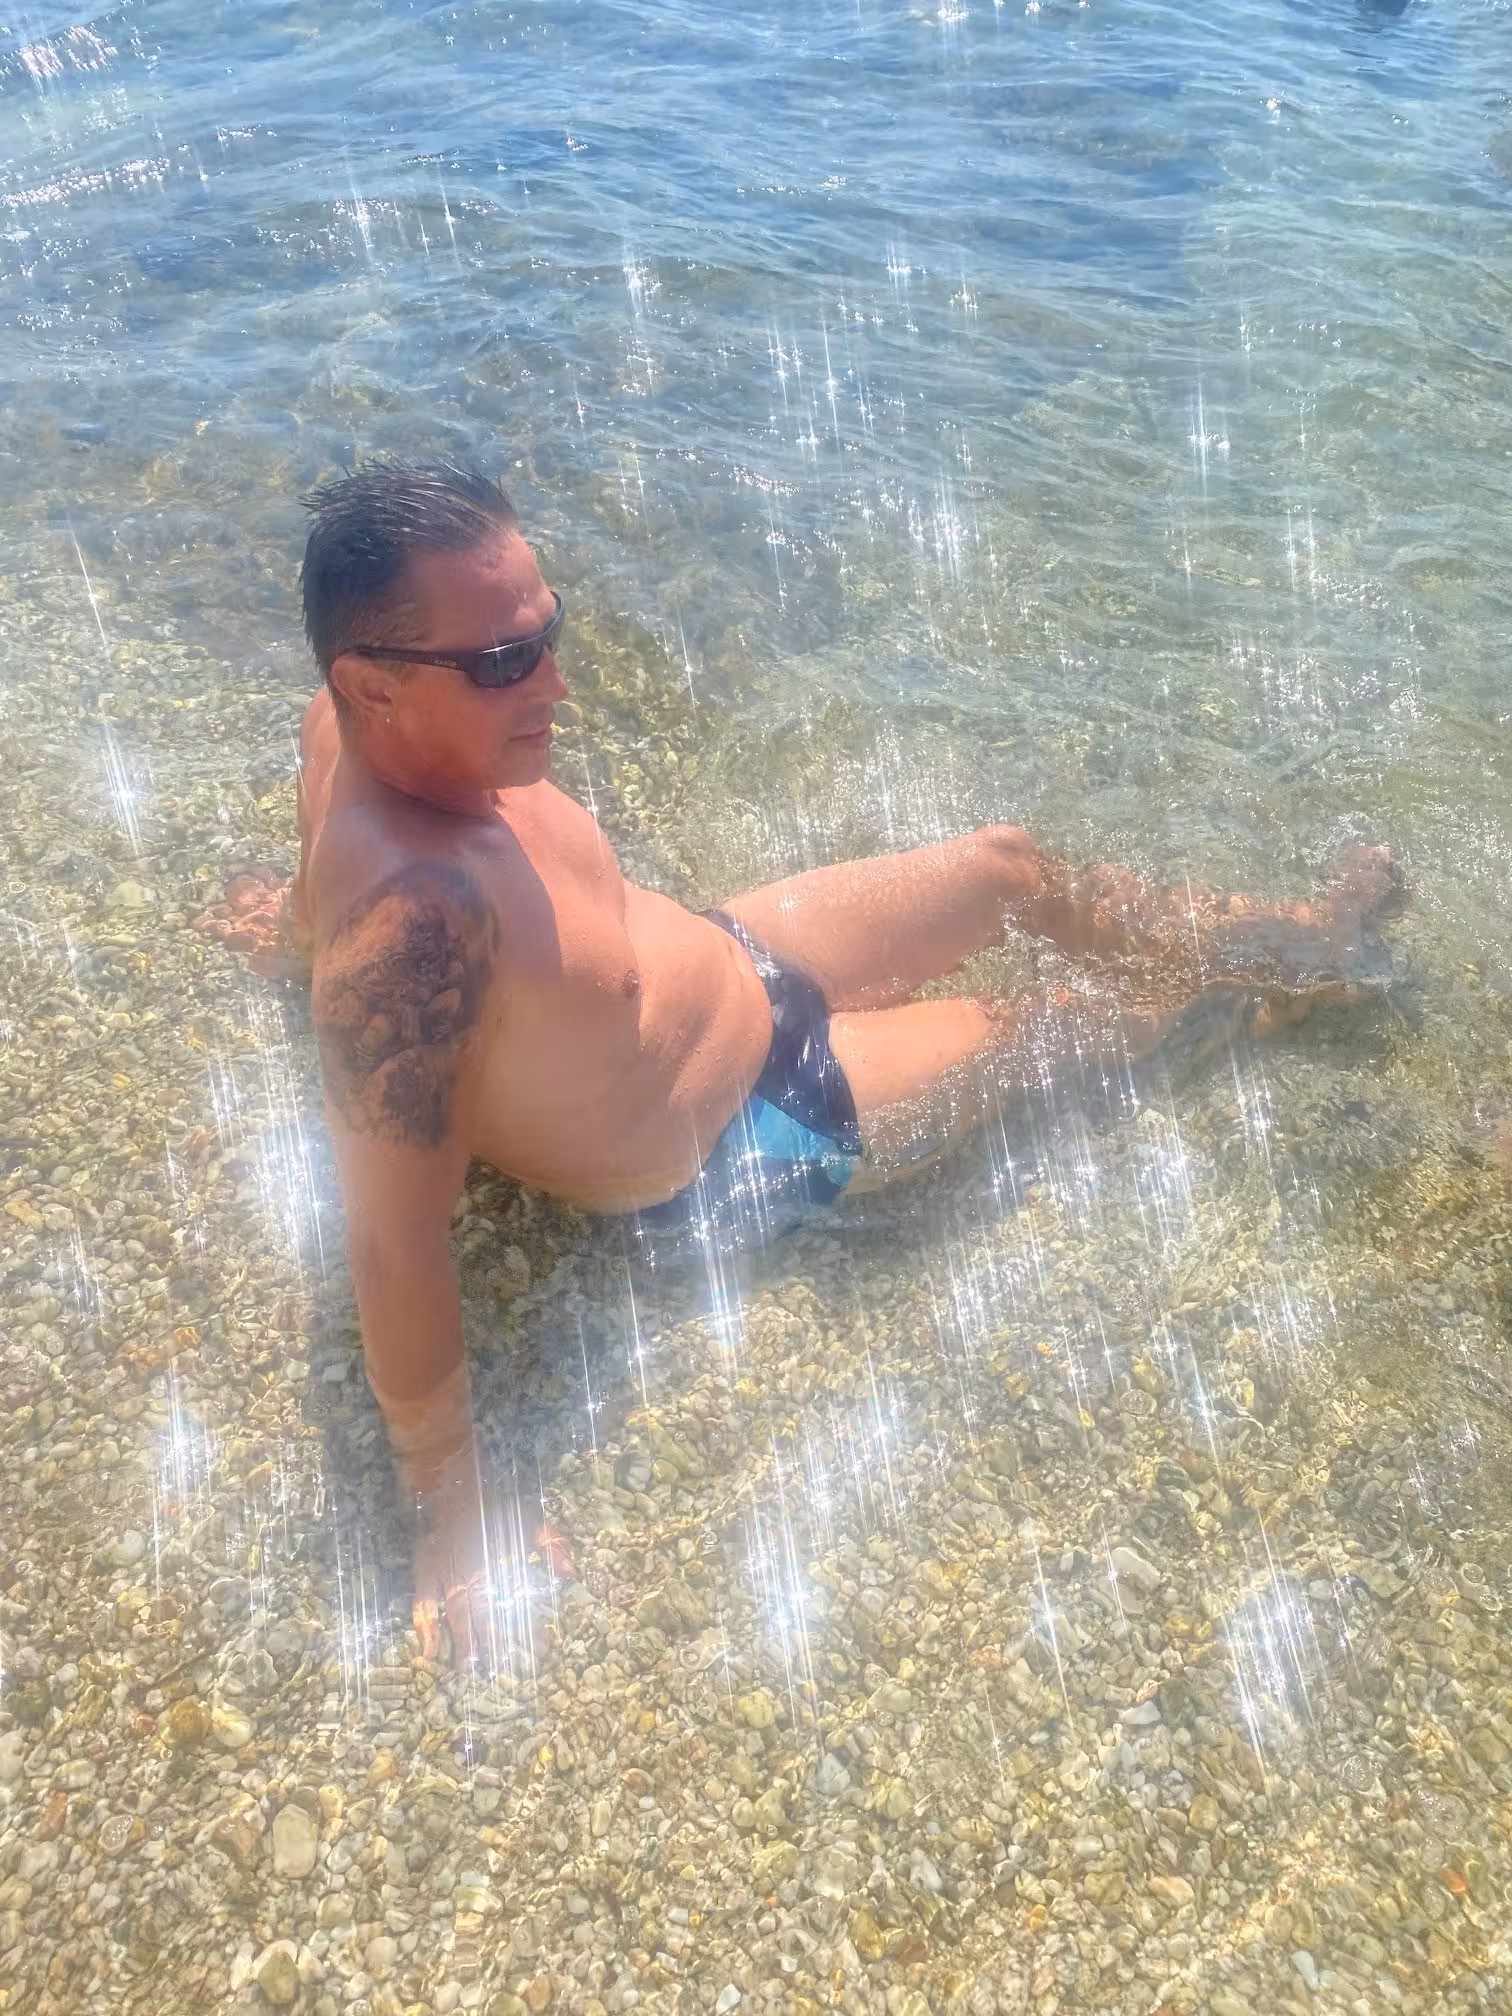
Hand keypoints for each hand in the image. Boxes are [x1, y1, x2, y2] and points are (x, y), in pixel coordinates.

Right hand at [411, 1477, 574, 1669]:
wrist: (458, 1489)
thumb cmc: (498, 1507)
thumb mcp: (533, 1518)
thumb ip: (553, 1543)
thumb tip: (571, 1573)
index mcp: (504, 1566)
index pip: (520, 1606)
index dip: (531, 1630)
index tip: (543, 1651)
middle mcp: (478, 1577)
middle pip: (490, 1620)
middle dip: (500, 1649)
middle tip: (507, 1674)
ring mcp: (450, 1579)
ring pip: (459, 1619)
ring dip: (467, 1647)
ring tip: (473, 1672)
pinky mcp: (428, 1575)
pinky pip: (424, 1607)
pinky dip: (426, 1629)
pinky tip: (430, 1653)